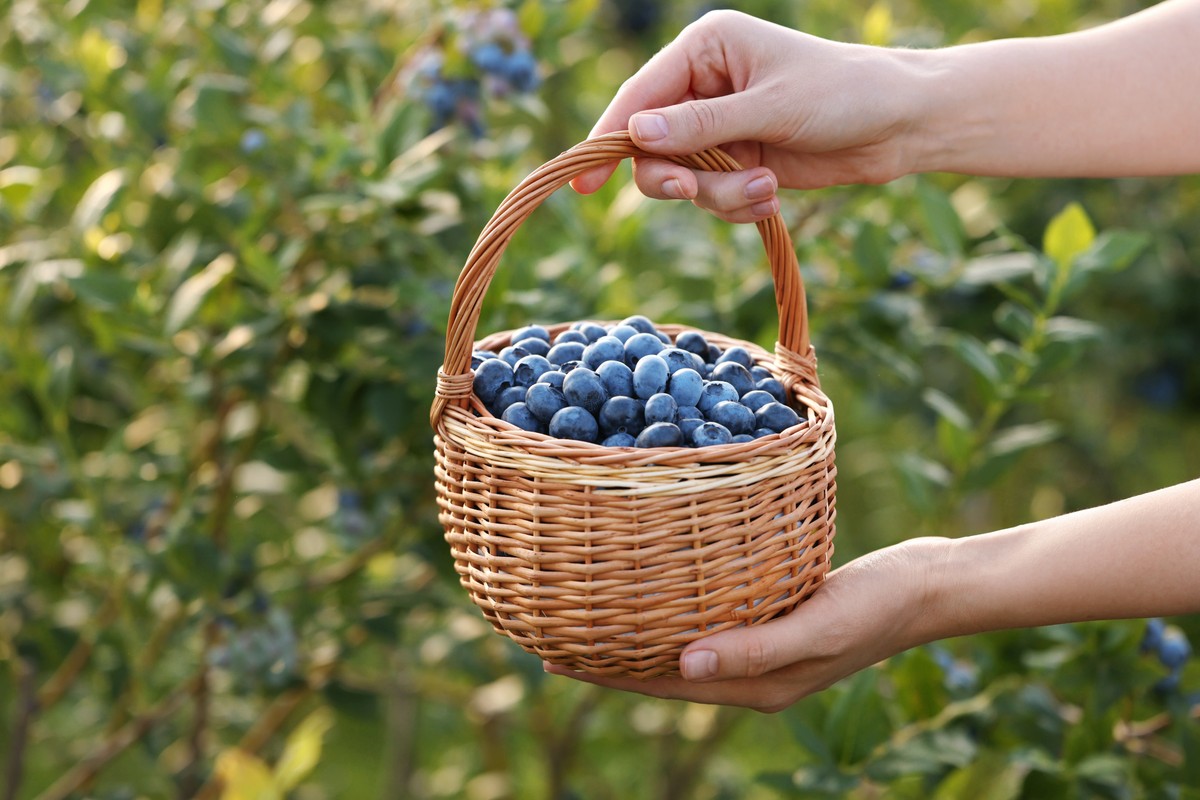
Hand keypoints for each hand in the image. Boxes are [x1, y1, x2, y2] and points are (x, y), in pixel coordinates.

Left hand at [544, 537, 949, 712]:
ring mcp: (765, 648)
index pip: (662, 683)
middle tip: (553, 633)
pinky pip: (711, 621)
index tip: (553, 659)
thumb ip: (753, 648)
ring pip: (684, 645)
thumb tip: (682, 664)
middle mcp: (753, 673)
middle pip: (663, 669)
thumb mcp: (817, 626)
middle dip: (609, 658)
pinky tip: (661, 588)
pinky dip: (677, 610)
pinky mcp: (776, 618)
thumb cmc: (879, 603)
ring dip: (639, 633)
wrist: (930, 586)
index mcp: (757, 685)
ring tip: (592, 614)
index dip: (607, 674)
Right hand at [571, 10, 926, 222]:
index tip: (583, 181)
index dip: (607, 138)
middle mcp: (704, 86)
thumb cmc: (844, 94)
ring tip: (765, 188)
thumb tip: (637, 134)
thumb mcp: (771, 107)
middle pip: (650, 146)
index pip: (638, 95)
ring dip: (718, 195)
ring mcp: (720, 127)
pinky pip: (711, 197)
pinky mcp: (738, 161)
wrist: (900, 125)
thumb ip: (702, 125)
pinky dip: (736, 204)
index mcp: (705, 50)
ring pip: (682, 179)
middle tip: (689, 191)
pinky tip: (772, 195)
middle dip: (674, 175)